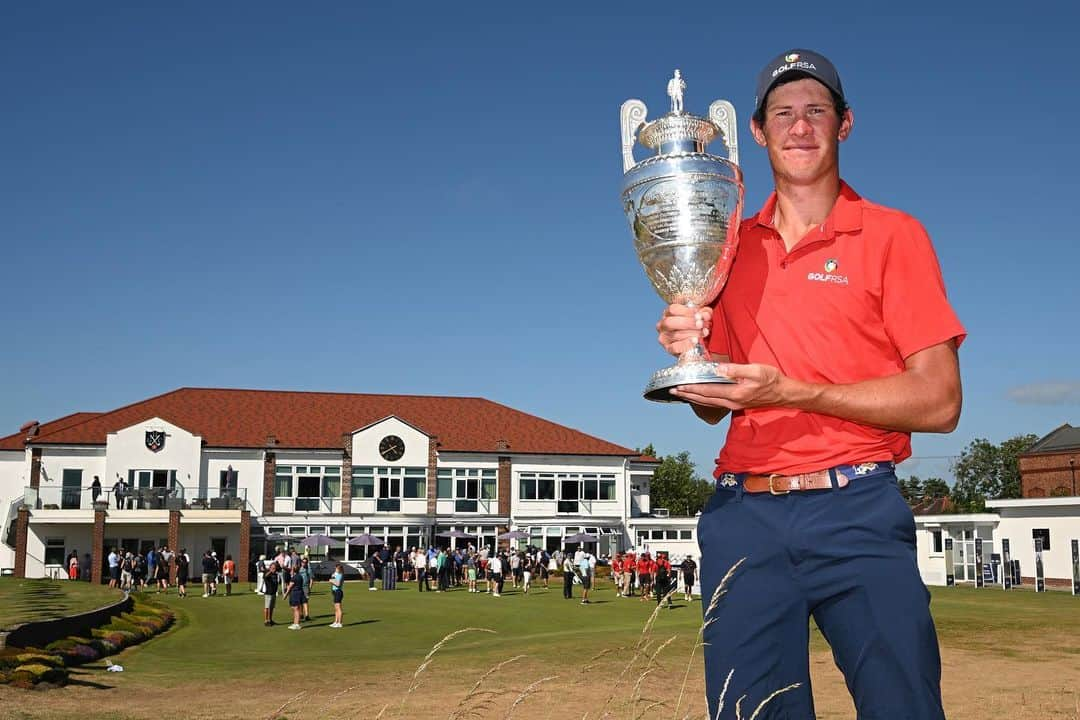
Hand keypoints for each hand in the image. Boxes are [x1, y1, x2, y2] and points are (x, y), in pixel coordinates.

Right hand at [656, 304, 710, 356]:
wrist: (697, 344)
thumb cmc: (697, 326)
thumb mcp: (700, 316)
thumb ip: (704, 313)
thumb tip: (705, 314)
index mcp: (668, 313)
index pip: (672, 309)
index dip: (687, 311)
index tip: (699, 315)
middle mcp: (663, 325)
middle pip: (670, 322)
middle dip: (688, 323)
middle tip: (701, 324)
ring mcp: (664, 338)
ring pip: (674, 335)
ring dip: (692, 333)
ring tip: (705, 332)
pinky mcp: (669, 349)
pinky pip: (675, 347)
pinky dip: (686, 344)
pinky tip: (695, 341)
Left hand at [669, 362, 791, 410]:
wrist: (783, 393)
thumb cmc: (771, 380)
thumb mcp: (755, 370)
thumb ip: (735, 370)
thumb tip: (718, 369)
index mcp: (735, 393)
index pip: (707, 391)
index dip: (692, 389)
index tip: (679, 386)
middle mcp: (732, 401)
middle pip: (704, 399)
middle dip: (688, 395)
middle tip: (673, 391)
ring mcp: (734, 404)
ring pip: (708, 403)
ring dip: (694, 398)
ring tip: (681, 394)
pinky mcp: (736, 403)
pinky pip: (715, 402)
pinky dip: (704, 399)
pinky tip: (699, 396)